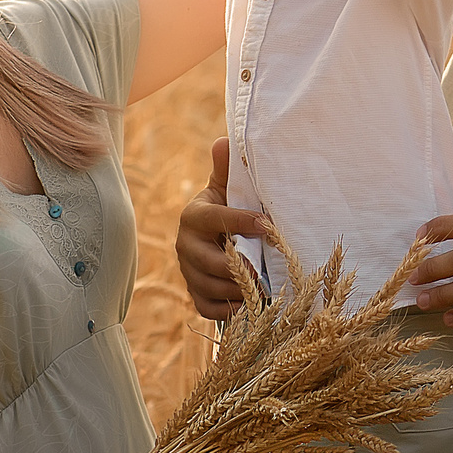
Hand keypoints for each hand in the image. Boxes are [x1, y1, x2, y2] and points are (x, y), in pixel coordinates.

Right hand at [177, 138, 270, 319]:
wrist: (220, 238)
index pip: (213, 219)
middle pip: (207, 260)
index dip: (240, 222)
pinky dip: (229, 310)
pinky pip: (208, 308)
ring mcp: (188, 272)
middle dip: (238, 266)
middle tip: (265, 268)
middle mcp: (185, 245)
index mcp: (194, 216)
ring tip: (263, 287)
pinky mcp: (195, 294)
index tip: (268, 226)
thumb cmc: (231, 209)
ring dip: (237, 290)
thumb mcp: (230, 188)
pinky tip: (250, 304)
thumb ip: (227, 169)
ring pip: (208, 286)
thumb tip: (223, 142)